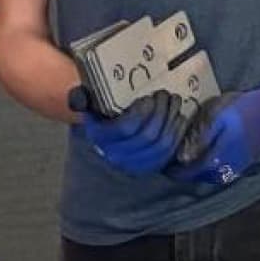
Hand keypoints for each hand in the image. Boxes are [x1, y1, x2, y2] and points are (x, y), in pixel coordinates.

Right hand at [69, 87, 187, 175]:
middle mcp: (117, 154)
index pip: (126, 128)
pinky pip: (169, 152)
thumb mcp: (87, 105)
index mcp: (101, 137)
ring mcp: (135, 163)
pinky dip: (177, 133)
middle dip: (161, 112)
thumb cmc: (100, 114)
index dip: (141, 112)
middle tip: (164, 95)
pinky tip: (178, 118)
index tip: (147, 98)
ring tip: (173, 102)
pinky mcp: (151, 166)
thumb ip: (82, 99)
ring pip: (161, 144)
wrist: (104, 134)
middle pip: (148, 135)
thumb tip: (80, 96)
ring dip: (171, 120)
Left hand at [168, 84, 259, 186]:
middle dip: (183, 171)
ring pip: (208, 175)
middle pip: (197, 177)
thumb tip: (181, 157)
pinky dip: (207, 165)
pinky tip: (203, 154)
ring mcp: (234, 168)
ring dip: (195, 169)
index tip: (162, 163)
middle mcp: (224, 170)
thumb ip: (198, 138)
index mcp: (215, 160)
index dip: (173, 169)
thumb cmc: (243, 111)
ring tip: (184, 157)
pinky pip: (218, 170)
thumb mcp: (216, 118)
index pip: (187, 173)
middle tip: (170, 159)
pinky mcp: (241, 162)